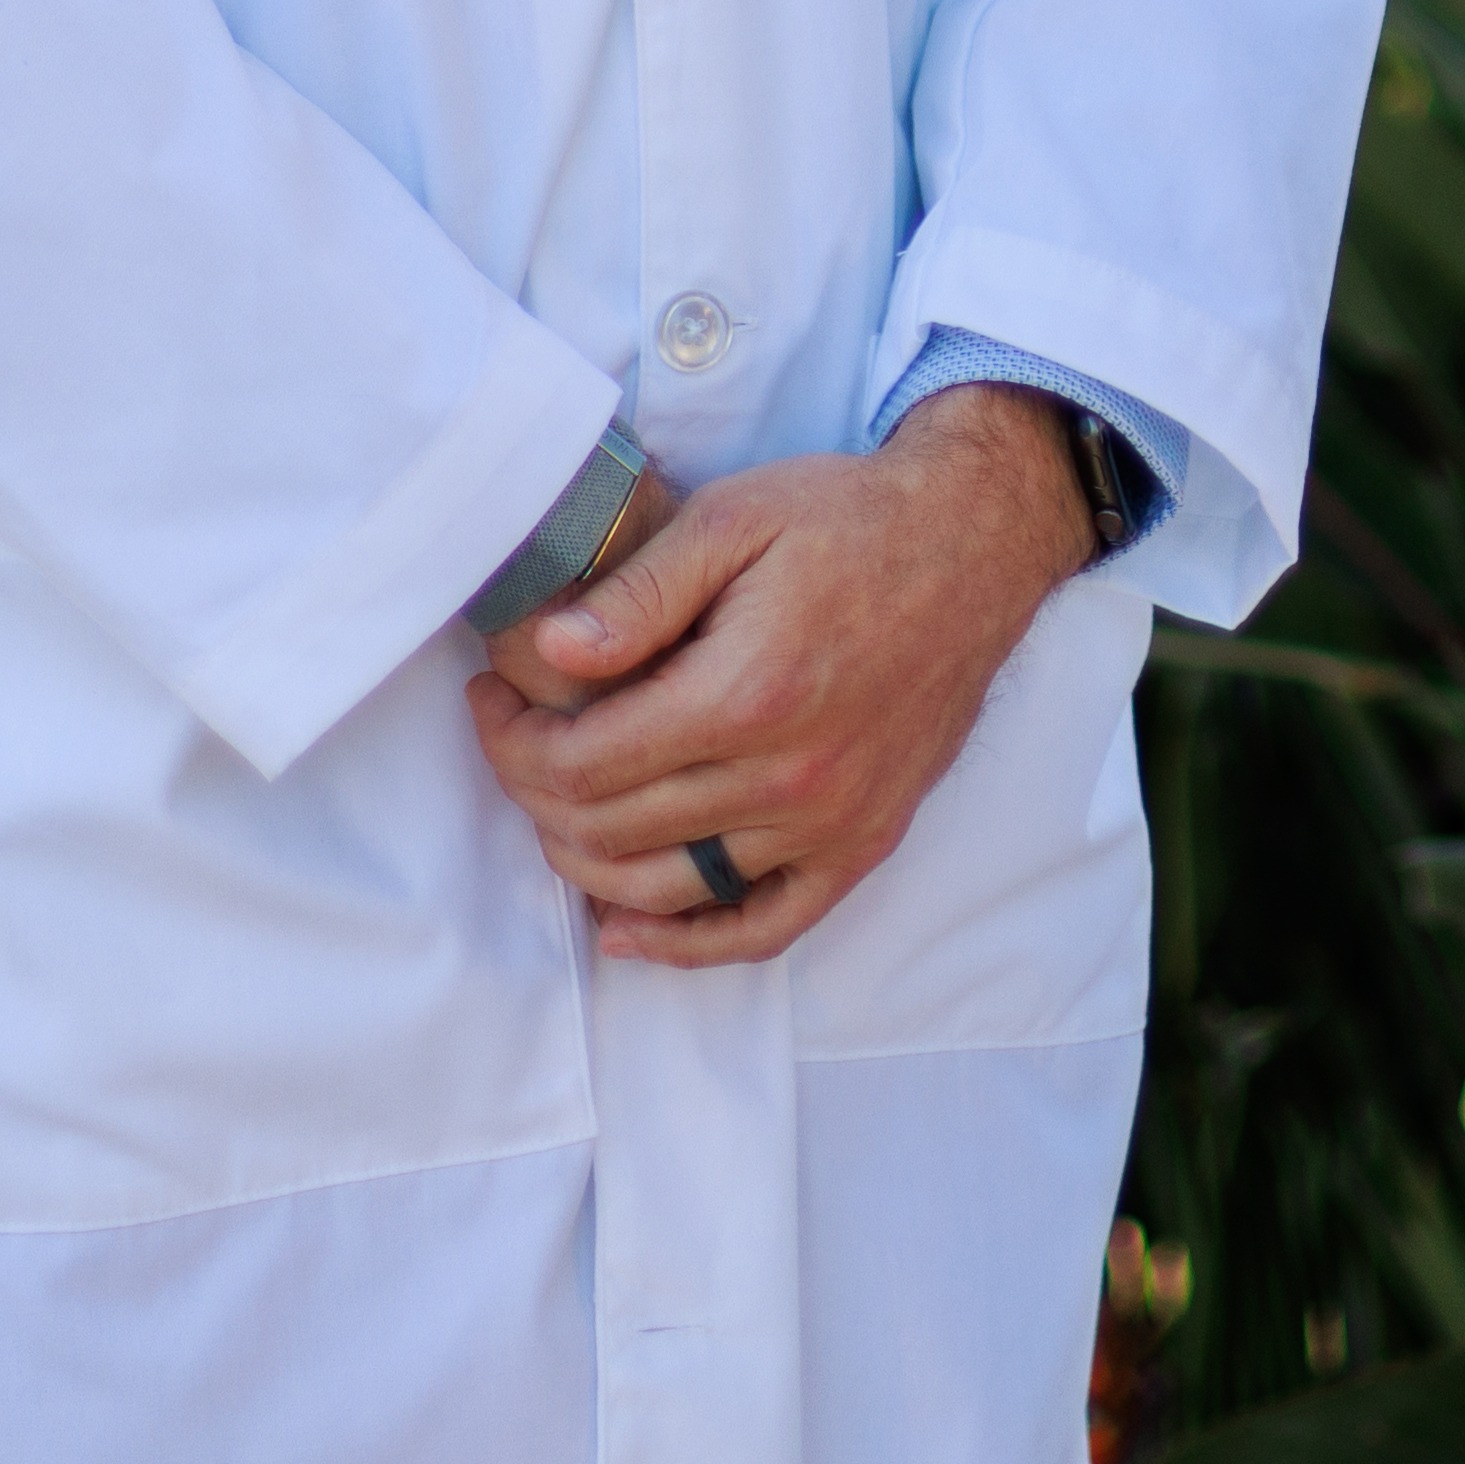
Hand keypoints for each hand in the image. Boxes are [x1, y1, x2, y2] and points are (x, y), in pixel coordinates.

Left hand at [466, 385, 1094, 966]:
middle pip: (612, 832)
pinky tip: (628, 930)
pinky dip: (686, 946)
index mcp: (746, 692)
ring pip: (668, 889)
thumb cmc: (848, 520)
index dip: (512, 742)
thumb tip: (547, 654)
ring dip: (587, 865)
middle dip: (536, 794)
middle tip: (517, 741)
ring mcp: (830, 823)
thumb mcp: (736, 517)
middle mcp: (788, 777)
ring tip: (556, 810)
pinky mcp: (863, 844)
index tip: (492, 700)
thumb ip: (640, 591)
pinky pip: (762, 929)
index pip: (583, 765)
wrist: (973, 544)